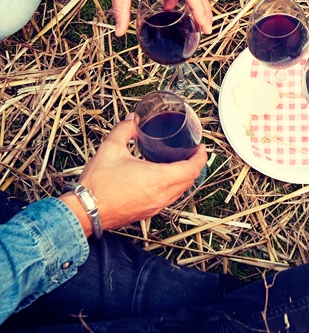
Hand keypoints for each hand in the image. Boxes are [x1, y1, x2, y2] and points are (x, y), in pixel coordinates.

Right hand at [59, 115, 206, 235]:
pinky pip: (169, 199)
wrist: (85, 211)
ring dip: (184, 177)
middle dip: (194, 165)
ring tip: (178, 163)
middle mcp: (162, 195)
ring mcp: (156, 207)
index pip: (192, 169)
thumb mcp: (110, 148)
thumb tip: (133, 119)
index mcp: (158, 179)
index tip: (200, 147)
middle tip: (191, 152)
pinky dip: (173, 187)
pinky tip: (161, 179)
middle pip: (190, 181)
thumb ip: (124, 130)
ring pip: (180, 192)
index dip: (201, 157)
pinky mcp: (147, 213)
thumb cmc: (98, 184)